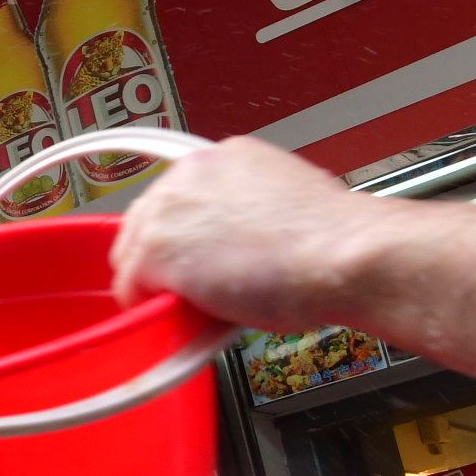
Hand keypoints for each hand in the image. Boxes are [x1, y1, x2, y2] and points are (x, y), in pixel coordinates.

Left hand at [105, 136, 391, 328]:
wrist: (344, 255)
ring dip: (157, 283)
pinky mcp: (154, 250)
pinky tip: (181, 318)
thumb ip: (245, 215)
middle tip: (193, 287)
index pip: (178, 198)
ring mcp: (166, 210)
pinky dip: (150, 309)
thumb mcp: (285, 205)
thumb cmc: (333, 240)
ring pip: (132, 255)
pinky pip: (130, 290)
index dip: (185, 235)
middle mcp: (188, 173)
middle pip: (146, 222)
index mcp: (223, 158)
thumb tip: (235, 243)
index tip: (196, 256)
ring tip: (195, 305)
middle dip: (164, 257)